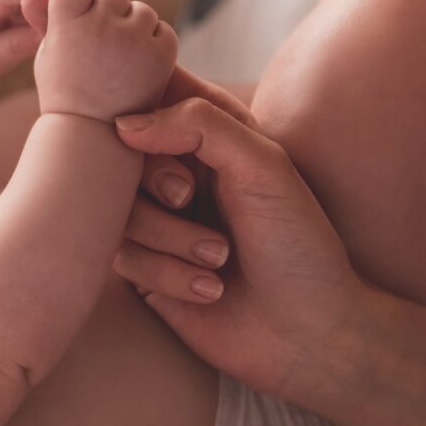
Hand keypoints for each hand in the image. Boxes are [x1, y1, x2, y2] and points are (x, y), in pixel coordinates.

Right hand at [26, 0, 176, 120]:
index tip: (78, 24)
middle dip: (110, 13)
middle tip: (102, 47)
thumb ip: (47, 17)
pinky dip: (155, 43)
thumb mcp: (48, 52)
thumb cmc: (65, 91)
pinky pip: (163, 30)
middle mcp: (100, 25)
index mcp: (66, 21)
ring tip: (119, 60)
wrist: (92, 134)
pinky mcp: (162, 53)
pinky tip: (138, 67)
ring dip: (134, 27)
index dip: (80, 0)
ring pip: (141, 10)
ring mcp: (133, 39)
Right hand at [111, 89, 369, 400]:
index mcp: (208, 133)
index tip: (156, 135)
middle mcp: (176, 170)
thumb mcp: (264, 166)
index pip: (148, 90)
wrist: (312, 336)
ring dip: (169, 237)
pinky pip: (120, 256)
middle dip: (153, 180)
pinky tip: (211, 290)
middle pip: (116, 150)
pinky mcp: (143, 267)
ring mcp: (156, 218)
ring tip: (219, 258)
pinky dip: (167, 274)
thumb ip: (198, 122)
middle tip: (188, 199)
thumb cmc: (300, 244)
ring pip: (113, 208)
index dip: (138, 105)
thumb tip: (121, 126)